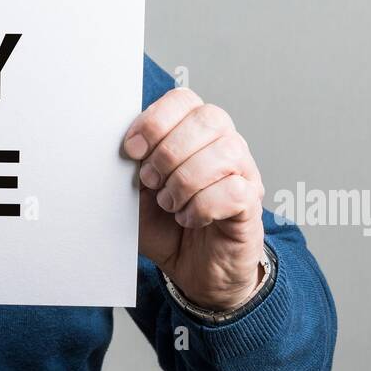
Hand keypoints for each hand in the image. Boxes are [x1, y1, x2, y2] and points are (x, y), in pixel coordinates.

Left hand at [123, 88, 265, 311]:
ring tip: (170, 203)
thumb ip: (129, 167)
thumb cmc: (166, 226)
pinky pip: (232, 191)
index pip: (184, 99)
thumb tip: (119, 147)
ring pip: (223, 152)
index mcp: (195, 132)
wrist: (192, 271)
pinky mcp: (252, 203)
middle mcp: (225, 144)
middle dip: (168, 152)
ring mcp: (244, 172)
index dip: (155, 120)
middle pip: (207, 119)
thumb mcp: (136, 193)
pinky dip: (202, 207)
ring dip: (185, 181)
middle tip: (151, 181)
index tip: (133, 150)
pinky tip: (190, 218)